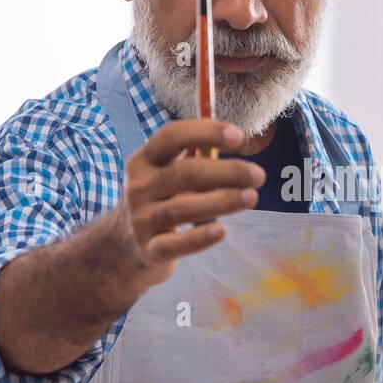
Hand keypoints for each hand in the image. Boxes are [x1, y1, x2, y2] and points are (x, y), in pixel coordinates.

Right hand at [107, 119, 263, 295]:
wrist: (123, 246)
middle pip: (184, 174)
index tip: (239, 137)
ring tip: (251, 197)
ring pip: (181, 209)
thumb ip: (195, 156)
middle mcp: (139, 186)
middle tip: (258, 176)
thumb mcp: (166, 173)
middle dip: (226, 172)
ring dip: (221, 202)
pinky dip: (198, 239)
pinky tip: (221, 231)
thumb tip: (236, 137)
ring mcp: (141, 219)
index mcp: (145, 160)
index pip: (172, 137)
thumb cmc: (159, 200)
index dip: (206, 132)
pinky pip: (173, 246)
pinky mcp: (148, 250)